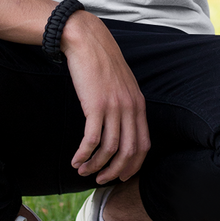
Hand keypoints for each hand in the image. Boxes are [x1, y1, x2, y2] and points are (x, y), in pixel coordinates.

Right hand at [61, 11, 149, 184]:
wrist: (88, 41)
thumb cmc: (102, 62)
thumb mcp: (122, 85)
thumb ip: (126, 105)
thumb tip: (122, 129)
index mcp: (139, 104)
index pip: (144, 144)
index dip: (133, 165)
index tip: (121, 176)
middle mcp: (130, 108)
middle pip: (129, 152)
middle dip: (115, 171)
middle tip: (100, 179)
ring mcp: (114, 107)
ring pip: (109, 149)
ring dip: (95, 165)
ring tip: (83, 170)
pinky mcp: (95, 105)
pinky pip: (91, 140)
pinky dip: (84, 155)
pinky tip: (75, 160)